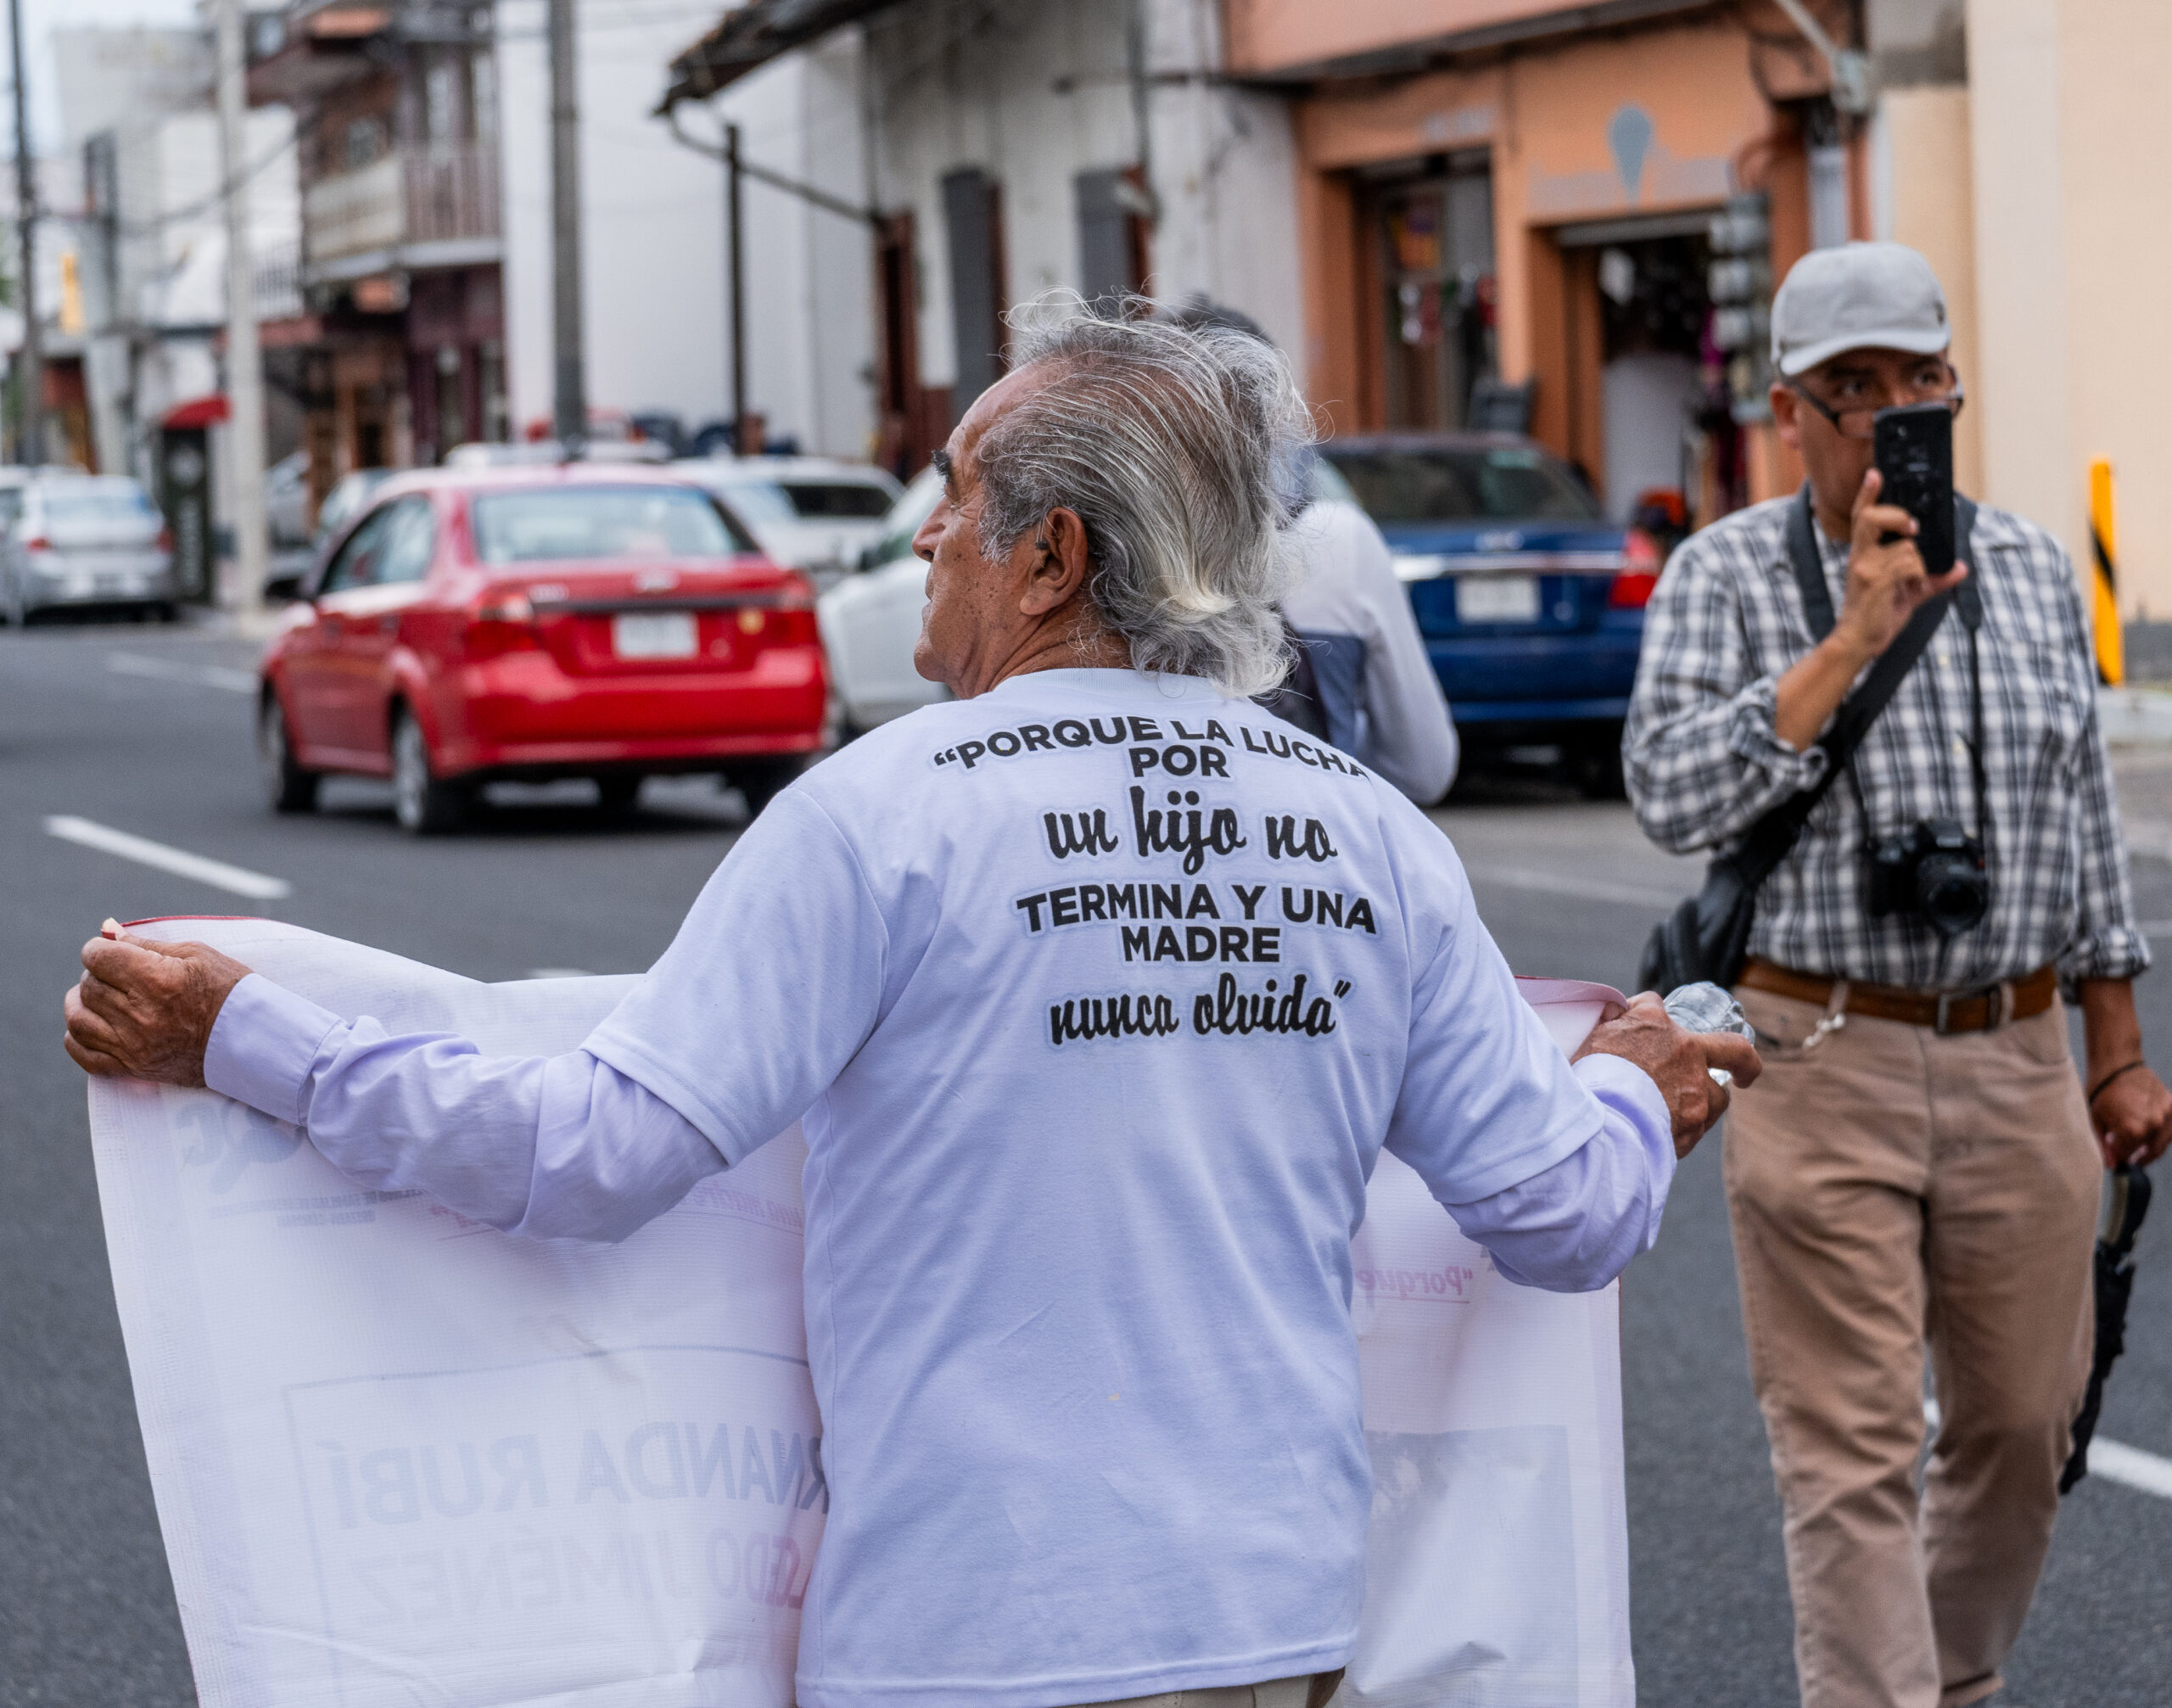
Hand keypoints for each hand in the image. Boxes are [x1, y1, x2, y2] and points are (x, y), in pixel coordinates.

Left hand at [63, 928, 252, 1085]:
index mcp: (158, 979)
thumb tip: (108, 930)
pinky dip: (77, 1038)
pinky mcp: (134, 1068)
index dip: (100, 949)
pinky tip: (93, 1024)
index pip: (98, 957)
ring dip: (82, 1003)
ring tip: (100, 997)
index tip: (112, 950)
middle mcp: (142, 1015)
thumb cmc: (230, 990)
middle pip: (89, 986)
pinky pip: (85, 1055)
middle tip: (119, 974)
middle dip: (98, 975)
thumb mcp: (196, 954)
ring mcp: (135, 1046)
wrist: (255, 1040)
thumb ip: (146, 943)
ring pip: (78, 1020)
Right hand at [1574, 992, 1762, 1158]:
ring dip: (1705, 1100)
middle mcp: (1686, 1055)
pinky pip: (1698, 1128)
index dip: (1643, 1012)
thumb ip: (1609, 1024)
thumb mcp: (1591, 1040)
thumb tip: (1615, 1013)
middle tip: (1742, 1071)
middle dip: (1743, 1061)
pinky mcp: (1693, 1129)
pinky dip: (1686, 1128)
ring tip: (1685, 1109)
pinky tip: (1667, 1130)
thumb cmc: (1587, 1081)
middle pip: (1735, 1051)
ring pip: (1718, 1097)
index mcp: (1654, 1026)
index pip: (1653, 1005)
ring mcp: (1696, 1095)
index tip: (1635, 1023)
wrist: (1596, 1125)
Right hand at [1830, 468, 1968, 662]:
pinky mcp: (1875, 581)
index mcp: (1864, 554)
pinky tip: (1912, 587)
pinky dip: (1919, 574)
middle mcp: (1861, 557)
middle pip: (1872, 518)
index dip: (1867, 495)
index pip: (1861, 517)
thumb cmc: (1877, 616)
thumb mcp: (1908, 593)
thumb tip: (1960, 567)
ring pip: (1905, 546)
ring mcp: (1866, 568)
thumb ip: (1933, 577)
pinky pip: (1909, 564)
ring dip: (1919, 562)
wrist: (1858, 642)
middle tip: (1912, 528)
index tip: (1875, 474)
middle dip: (1897, 516)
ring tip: (1914, 579)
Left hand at [2090, 1062, 2171, 1167]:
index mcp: (2133, 1130)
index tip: (2115, 1158)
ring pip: (2162, 1142)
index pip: (2129, 1156)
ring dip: (2150, 1146)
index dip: (2120, 1158)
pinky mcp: (2171, 1105)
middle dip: (2136, 1155)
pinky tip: (2147, 1131)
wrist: (2115, 1064)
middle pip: (2148, 1151)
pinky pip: (2169, 1128)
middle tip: (2128, 1155)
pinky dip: (2160, 1133)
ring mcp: (2165, 1114)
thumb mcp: (2095, 1120)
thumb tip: (2112, 1166)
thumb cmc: (2101, 1091)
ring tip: (2137, 1144)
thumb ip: (2103, 1146)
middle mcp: (2153, 1124)